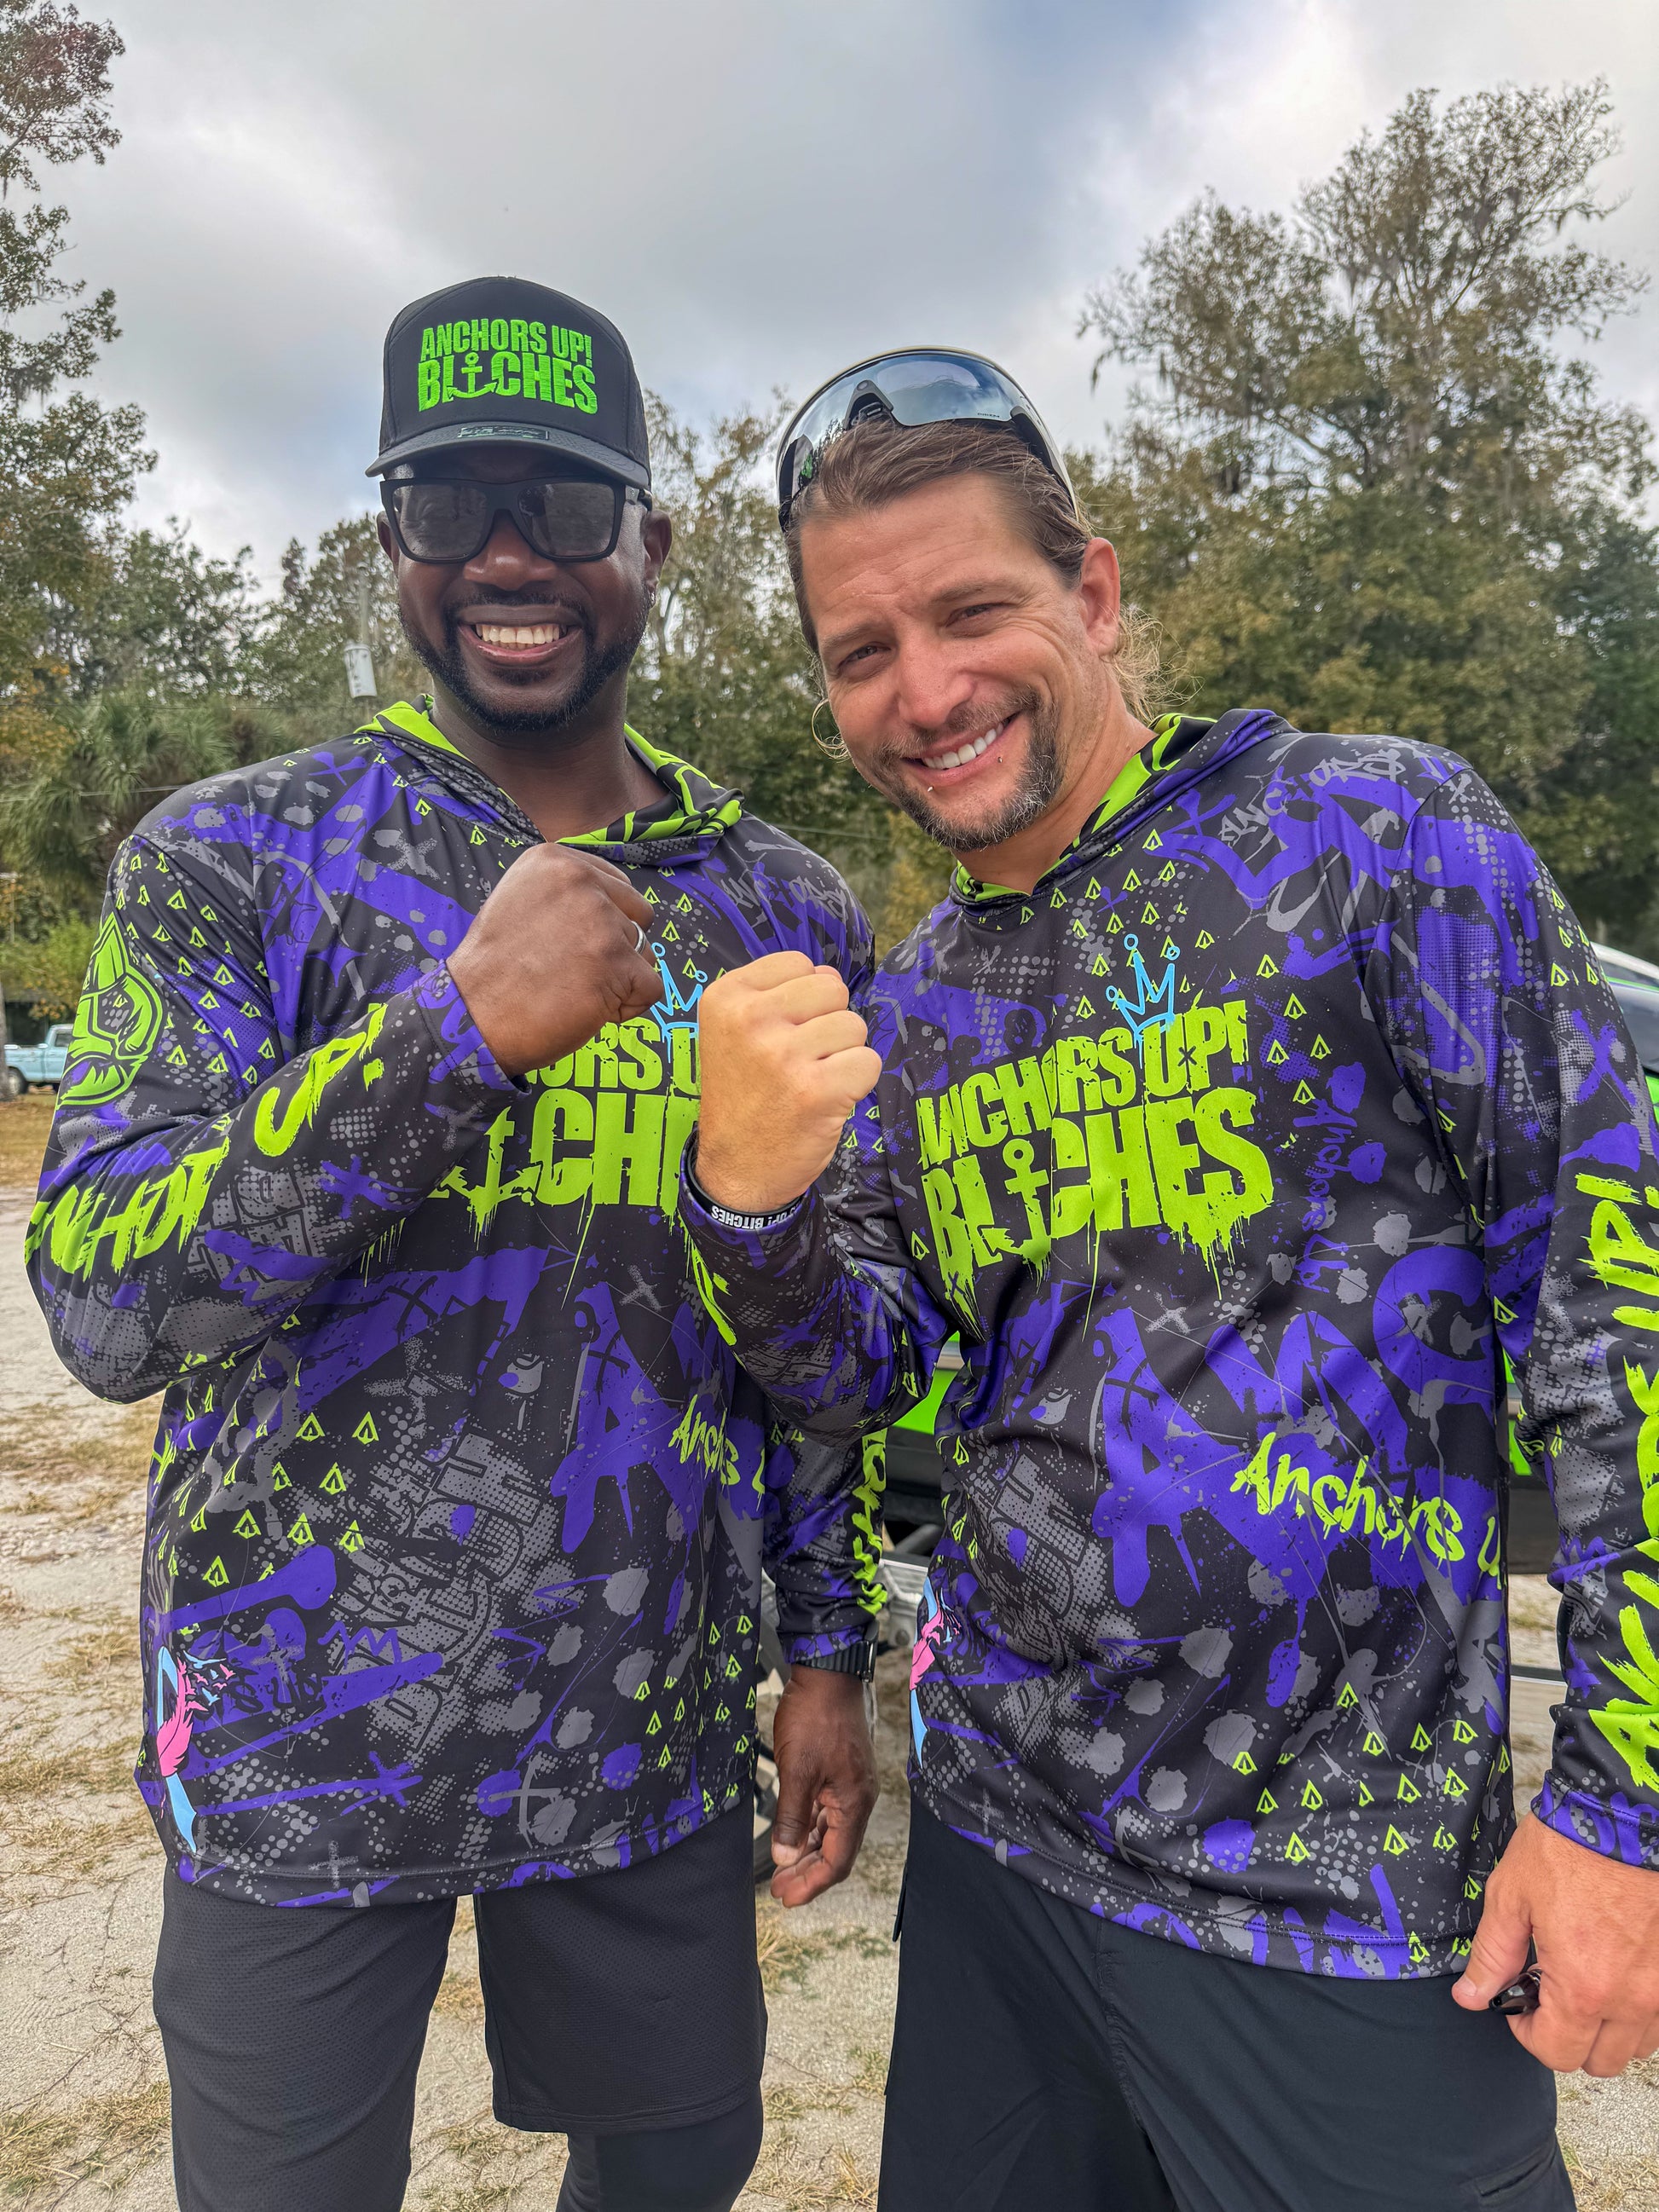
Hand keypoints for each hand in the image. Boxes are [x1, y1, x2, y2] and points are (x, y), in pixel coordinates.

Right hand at [447, 844, 660, 1077]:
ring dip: (620, 979)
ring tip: (575, 990)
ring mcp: (601, 921)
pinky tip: (590, 1009)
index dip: (603, 924)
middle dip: (618, 948)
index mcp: (555, 860)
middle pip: (639, 916)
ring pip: (646, 953)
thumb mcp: (521, 901)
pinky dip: (628, 1007)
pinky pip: (652, 988)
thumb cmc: (495, 969)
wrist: (473, 1015)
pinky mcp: (617, 962)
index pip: (618, 887)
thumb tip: (617, 904)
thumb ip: (569, 894)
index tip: (568, 945)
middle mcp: (581, 881)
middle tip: (574, 971)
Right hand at [696, 952, 881, 1212]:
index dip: (803, 1000)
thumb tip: (829, 974)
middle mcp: (750, 1020)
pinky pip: (868, 1062)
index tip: (780, 1034)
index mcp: (726, 998)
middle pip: (832, 989)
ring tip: (810, 1081)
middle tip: (800, 1061)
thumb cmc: (744, 1098)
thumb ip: (778, 996)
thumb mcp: (736, 1034)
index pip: (798, 963)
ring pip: (854, 1025)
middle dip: (828, 1023)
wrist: (735, 1170)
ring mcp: (783, 1054)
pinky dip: (857, 1083)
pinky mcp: (816, 1090)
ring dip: (843, 1055)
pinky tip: (827, 1101)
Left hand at [769, 1665, 878, 1907]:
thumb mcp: (797, 1769)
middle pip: (836, 1850)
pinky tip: (790, 1836)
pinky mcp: (839, 1773)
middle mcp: (858, 1798)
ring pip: (830, 1833)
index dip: (812, 1884)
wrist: (826, 1673)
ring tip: (780, 1869)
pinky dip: (808, 1829)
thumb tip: (786, 1858)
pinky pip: (826, 1813)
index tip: (785, 1897)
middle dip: (807, 1873)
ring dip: (806, 1852)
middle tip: (778, 1889)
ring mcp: (850, 1786)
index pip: (838, 1860)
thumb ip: (792, 1817)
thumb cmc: (814, 1717)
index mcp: (855, 1802)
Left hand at [1452, 1812, 1658, 2073]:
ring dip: (1607, 2028)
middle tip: (1549, 1994)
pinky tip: (1615, 1970)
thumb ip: (1493, 1956)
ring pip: (1637, 2044)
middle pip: (1600, 2060)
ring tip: (1584, 1981)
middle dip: (1568, 2036)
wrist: (1621, 1813)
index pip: (1556, 2054)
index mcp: (1584, 1989)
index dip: (1527, 2033)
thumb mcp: (1511, 1897)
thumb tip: (1471, 1996)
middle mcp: (1632, 2000)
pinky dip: (1638, 2009)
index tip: (1518, 2005)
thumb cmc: (1567, 1848)